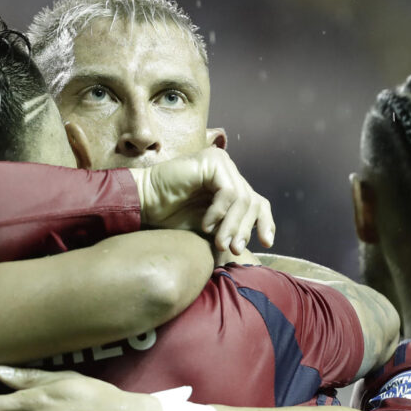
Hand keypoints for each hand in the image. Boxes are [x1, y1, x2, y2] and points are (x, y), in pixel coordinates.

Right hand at [130, 147, 273, 254]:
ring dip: (231, 225)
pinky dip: (219, 212)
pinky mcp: (212, 161)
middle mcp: (227, 170)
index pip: (258, 202)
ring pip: (243, 199)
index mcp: (229, 184)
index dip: (264, 223)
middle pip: (253, 202)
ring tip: (219, 242)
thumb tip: (259, 242)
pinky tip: (205, 224)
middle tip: (233, 249)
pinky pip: (228, 191)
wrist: (144, 203)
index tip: (265, 244)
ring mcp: (221, 163)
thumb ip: (231, 228)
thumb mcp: (209, 227)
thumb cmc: (171, 216)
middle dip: (245, 229)